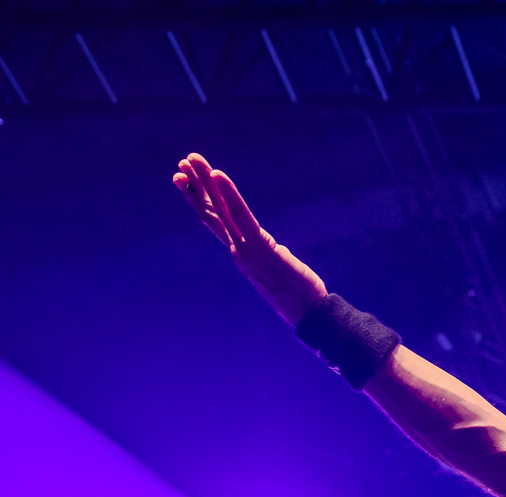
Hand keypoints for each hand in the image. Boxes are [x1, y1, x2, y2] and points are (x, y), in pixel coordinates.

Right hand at [173, 152, 326, 324]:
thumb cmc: (300, 294)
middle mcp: (238, 249)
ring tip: (191, 159)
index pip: (216, 222)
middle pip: (212, 212)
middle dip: (195, 185)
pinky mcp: (260, 246)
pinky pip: (241, 215)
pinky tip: (217, 174)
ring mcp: (246, 248)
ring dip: (204, 182)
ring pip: (220, 209)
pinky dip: (228, 194)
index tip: (186, 181)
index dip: (200, 201)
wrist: (309, 314)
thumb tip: (278, 252)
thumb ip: (273, 257)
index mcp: (242, 252)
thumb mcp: (281, 269)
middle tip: (182, 162)